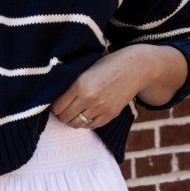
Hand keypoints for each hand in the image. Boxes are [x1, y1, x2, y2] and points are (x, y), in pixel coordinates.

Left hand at [52, 44, 185, 128]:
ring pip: (76, 124)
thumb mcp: (86, 68)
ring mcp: (100, 108)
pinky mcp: (110, 115)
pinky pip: (91, 126)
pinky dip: (86, 122)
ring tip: (75, 111)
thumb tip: (52, 93)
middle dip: (61, 114)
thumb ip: (71, 81)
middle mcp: (89, 98)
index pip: (56, 106)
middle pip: (64, 117)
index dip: (54, 106)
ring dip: (72, 119)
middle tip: (64, 108)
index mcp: (79, 84)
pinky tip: (87, 113)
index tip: (56, 102)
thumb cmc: (108, 64)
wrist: (136, 68)